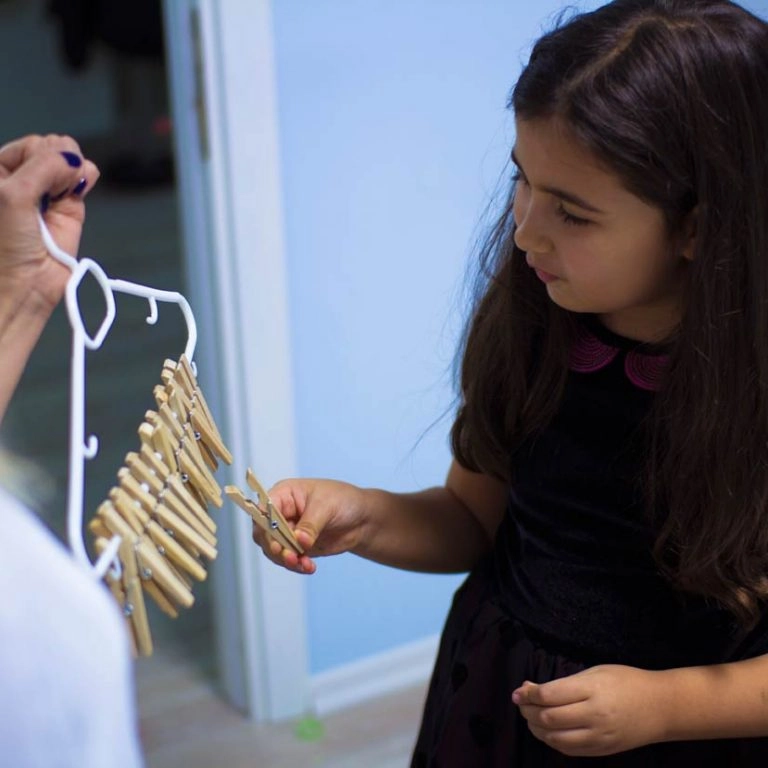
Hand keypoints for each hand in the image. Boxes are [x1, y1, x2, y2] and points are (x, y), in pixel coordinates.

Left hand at [0, 134, 98, 308]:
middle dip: (56, 163)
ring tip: (62, 194)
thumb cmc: (4, 245)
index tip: (39, 173)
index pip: (29, 144)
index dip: (41, 152)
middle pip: (51, 151)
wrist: (23, 287)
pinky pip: (83, 180)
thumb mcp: (12, 195)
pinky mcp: (70, 210)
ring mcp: (48, 194)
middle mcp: (22, 181)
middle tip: (49, 190)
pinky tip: (82, 185)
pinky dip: (87, 177)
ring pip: (69, 163)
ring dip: (72, 172)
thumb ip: (44, 166)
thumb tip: (74, 157)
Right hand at [251, 478, 367, 573]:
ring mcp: (288, 531)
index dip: (265, 526)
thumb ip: (311, 524)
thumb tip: (299, 540)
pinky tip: (309, 567)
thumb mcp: (326, 506)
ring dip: (286, 560)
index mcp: (283, 494)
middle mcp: (281, 513)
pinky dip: (296, 565)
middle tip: (291, 557)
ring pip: (274, 550)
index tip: (276, 543)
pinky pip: (288, 559)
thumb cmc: (343, 500)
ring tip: (304, 564)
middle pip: (264, 533)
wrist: (361, 519)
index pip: (264, 509)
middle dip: (276, 548)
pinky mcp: (296, 547)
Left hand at [513, 664, 667, 756]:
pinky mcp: (601, 751)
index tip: (519, 691)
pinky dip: (551, 740)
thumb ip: (564, 683)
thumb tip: (531, 689)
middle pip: (549, 718)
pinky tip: (546, 730)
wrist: (661, 707)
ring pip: (555, 738)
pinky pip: (568, 749)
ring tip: (530, 716)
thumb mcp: (595, 672)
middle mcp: (594, 715)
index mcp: (592, 689)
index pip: (550, 695)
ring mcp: (598, 737)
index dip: (529, 694)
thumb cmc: (626, 681)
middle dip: (528, 711)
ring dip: (536, 728)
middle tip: (521, 702)